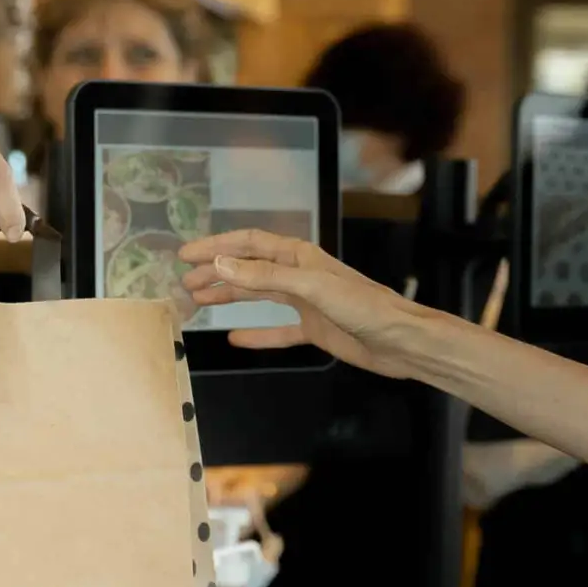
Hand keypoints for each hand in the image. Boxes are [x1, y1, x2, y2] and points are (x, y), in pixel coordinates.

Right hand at [177, 229, 424, 379]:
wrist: (402, 342)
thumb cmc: (365, 308)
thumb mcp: (312, 288)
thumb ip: (266, 277)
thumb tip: (222, 265)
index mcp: (300, 256)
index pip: (249, 244)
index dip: (216, 247)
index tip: (187, 255)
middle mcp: (300, 275)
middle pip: (248, 269)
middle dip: (216, 272)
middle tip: (185, 282)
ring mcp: (307, 302)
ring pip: (258, 295)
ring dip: (229, 296)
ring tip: (199, 300)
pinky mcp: (315, 329)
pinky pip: (277, 330)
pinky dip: (255, 333)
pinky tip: (235, 337)